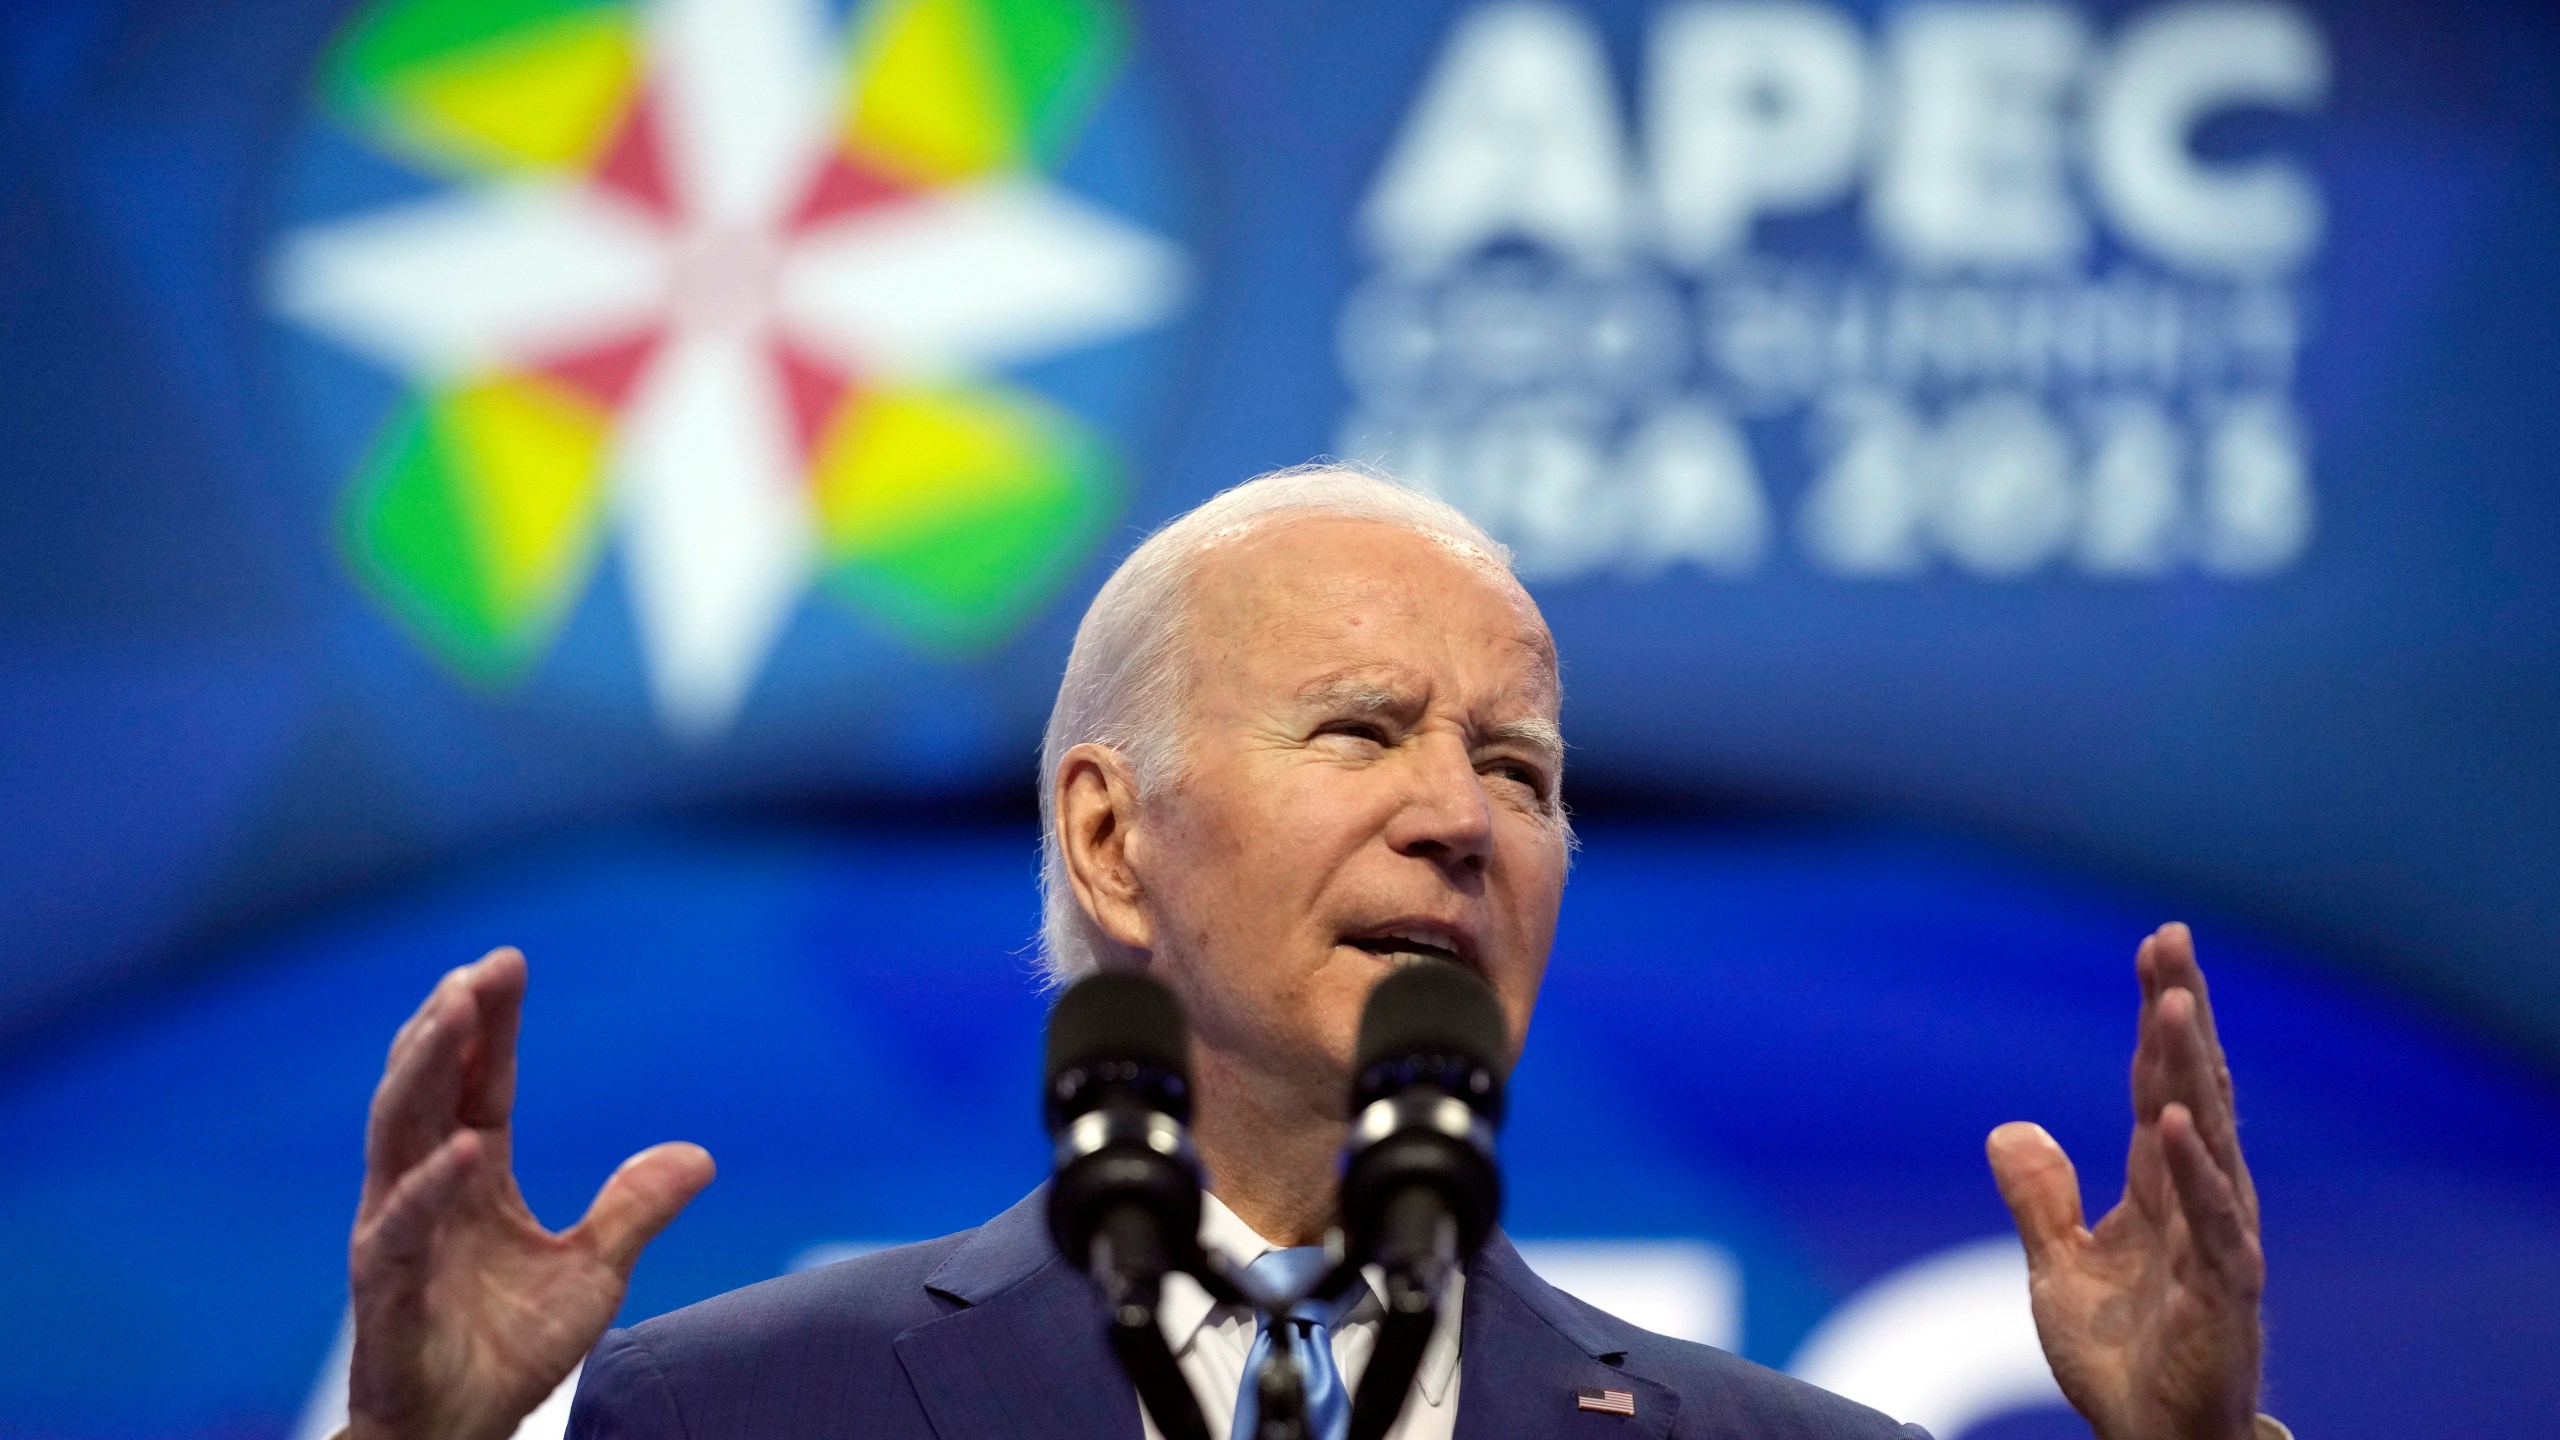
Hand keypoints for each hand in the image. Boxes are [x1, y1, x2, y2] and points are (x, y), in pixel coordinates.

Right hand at [345, 948, 714, 1439]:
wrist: (460, 1433)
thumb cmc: (507, 1352)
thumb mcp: (594, 1272)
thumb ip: (633, 1210)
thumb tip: (698, 1156)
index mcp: (467, 1178)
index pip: (480, 1086)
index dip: (492, 1027)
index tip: (509, 963)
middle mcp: (422, 1192)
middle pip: (428, 1090)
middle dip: (451, 1024)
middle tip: (482, 967)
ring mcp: (396, 1236)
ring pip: (398, 1136)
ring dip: (425, 1069)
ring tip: (455, 1010)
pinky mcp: (384, 1292)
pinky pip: (400, 1229)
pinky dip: (432, 1186)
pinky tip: (467, 1147)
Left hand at [1987, 923, 2264, 1439]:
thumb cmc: (2122, 1363)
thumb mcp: (2058, 1270)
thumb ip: (2041, 1200)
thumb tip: (2007, 1127)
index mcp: (2162, 1190)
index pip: (2160, 1084)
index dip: (2157, 1017)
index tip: (2156, 946)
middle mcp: (2199, 1203)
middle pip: (2192, 1089)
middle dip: (2181, 1015)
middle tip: (2172, 940)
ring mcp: (2217, 1245)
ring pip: (2210, 1141)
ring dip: (2192, 1072)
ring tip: (2176, 1005)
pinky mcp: (2222, 1296)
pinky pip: (2214, 1223)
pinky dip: (2198, 1172)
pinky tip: (2182, 1120)